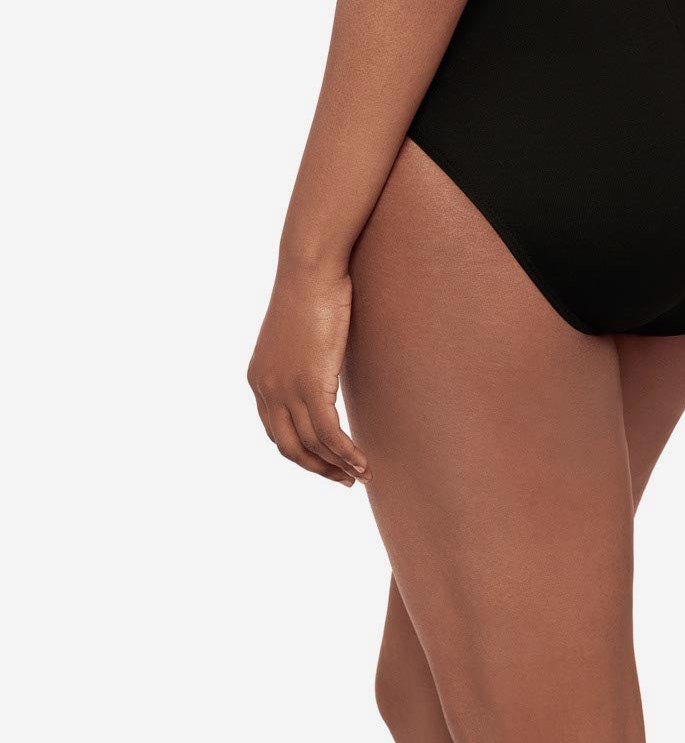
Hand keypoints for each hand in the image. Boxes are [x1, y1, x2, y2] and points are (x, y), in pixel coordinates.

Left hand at [247, 265, 371, 487]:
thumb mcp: (299, 333)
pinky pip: (328, 433)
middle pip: (290, 447)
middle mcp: (265, 390)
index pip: (277, 432)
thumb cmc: (311, 289)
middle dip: (318, 468)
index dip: (302, 453)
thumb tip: (322, 368)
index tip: (325, 461)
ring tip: (361, 475)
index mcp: (258, 379)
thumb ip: (303, 359)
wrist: (309, 268)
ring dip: (338, 465)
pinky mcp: (309, 385)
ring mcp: (285, 390)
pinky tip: (362, 462)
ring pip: (312, 444)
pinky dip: (346, 453)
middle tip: (343, 479)